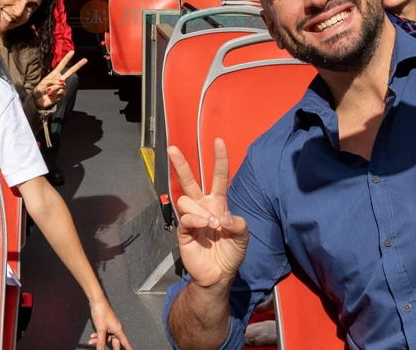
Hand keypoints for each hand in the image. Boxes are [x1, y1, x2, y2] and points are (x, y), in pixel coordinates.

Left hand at [32, 51, 86, 109]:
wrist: (39, 101)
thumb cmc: (39, 90)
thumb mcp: (43, 83)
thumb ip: (53, 80)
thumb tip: (62, 82)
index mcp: (54, 74)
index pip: (62, 65)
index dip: (67, 58)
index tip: (72, 52)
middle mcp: (59, 79)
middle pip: (70, 72)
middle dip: (78, 65)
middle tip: (85, 59)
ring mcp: (62, 86)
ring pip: (62, 84)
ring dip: (53, 88)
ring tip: (48, 91)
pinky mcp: (62, 94)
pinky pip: (62, 91)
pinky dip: (55, 93)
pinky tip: (52, 95)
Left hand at [87, 298, 131, 349]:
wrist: (96, 302)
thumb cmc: (102, 312)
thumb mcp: (101, 329)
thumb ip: (101, 342)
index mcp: (118, 330)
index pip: (125, 342)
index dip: (128, 348)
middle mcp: (115, 329)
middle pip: (114, 342)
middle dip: (108, 347)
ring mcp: (110, 327)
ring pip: (106, 338)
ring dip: (99, 341)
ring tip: (92, 342)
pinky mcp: (105, 325)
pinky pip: (102, 334)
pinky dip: (97, 336)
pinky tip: (92, 337)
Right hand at [168, 138, 248, 290]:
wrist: (218, 275)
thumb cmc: (230, 253)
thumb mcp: (243, 238)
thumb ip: (239, 225)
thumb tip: (223, 219)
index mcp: (218, 203)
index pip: (218, 177)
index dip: (219, 159)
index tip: (218, 141)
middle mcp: (203, 206)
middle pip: (189, 180)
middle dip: (180, 164)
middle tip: (172, 148)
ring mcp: (192, 217)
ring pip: (187, 200)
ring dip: (201, 210)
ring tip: (213, 226)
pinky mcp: (183, 230)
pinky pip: (185, 217)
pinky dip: (196, 220)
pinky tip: (205, 227)